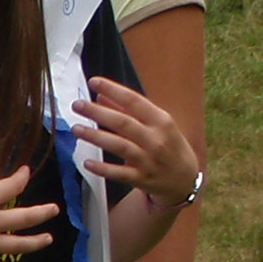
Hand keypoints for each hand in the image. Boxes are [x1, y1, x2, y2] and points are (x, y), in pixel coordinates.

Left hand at [72, 77, 200, 202]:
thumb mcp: (157, 125)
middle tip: (77, 105)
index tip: (94, 81)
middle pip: (123, 122)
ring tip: (76, 129)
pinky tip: (86, 162)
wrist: (185, 180)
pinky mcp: (141, 179)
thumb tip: (100, 97)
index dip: (113, 90)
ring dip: (96, 137)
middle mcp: (156, 139)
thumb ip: (128, 111)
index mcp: (161, 121)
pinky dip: (103, 168)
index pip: (134, 101)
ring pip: (119, 146)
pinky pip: (119, 173)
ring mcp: (148, 160)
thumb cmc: (169, 145)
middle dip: (98, 112)